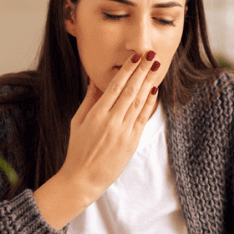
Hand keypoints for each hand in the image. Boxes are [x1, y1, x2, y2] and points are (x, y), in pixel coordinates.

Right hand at [60, 51, 160, 199]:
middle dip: (142, 71)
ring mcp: (124, 132)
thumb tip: (95, 81)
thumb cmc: (77, 150)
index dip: (127, 70)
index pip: (115, 86)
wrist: (84, 178)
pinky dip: (149, 103)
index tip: (135, 56)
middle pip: (130, 90)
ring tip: (155, 67)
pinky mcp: (132, 142)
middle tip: (151, 55)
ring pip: (139, 102)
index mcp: (96, 115)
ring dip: (148, 82)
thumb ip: (89, 100)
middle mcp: (112, 121)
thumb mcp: (77, 122)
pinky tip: (154, 90)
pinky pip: (143, 118)